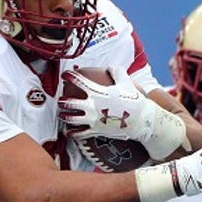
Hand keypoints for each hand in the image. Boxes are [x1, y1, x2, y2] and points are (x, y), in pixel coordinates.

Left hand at [58, 66, 184, 159]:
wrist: (140, 120)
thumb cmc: (133, 99)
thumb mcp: (126, 81)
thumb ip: (116, 71)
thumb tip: (109, 68)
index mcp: (97, 92)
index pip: (78, 82)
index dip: (69, 76)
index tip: (64, 75)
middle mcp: (91, 106)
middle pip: (69, 103)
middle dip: (62, 101)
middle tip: (60, 100)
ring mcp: (92, 120)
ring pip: (70, 119)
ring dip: (63, 116)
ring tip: (61, 114)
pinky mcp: (95, 131)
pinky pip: (79, 134)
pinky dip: (72, 133)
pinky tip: (68, 132)